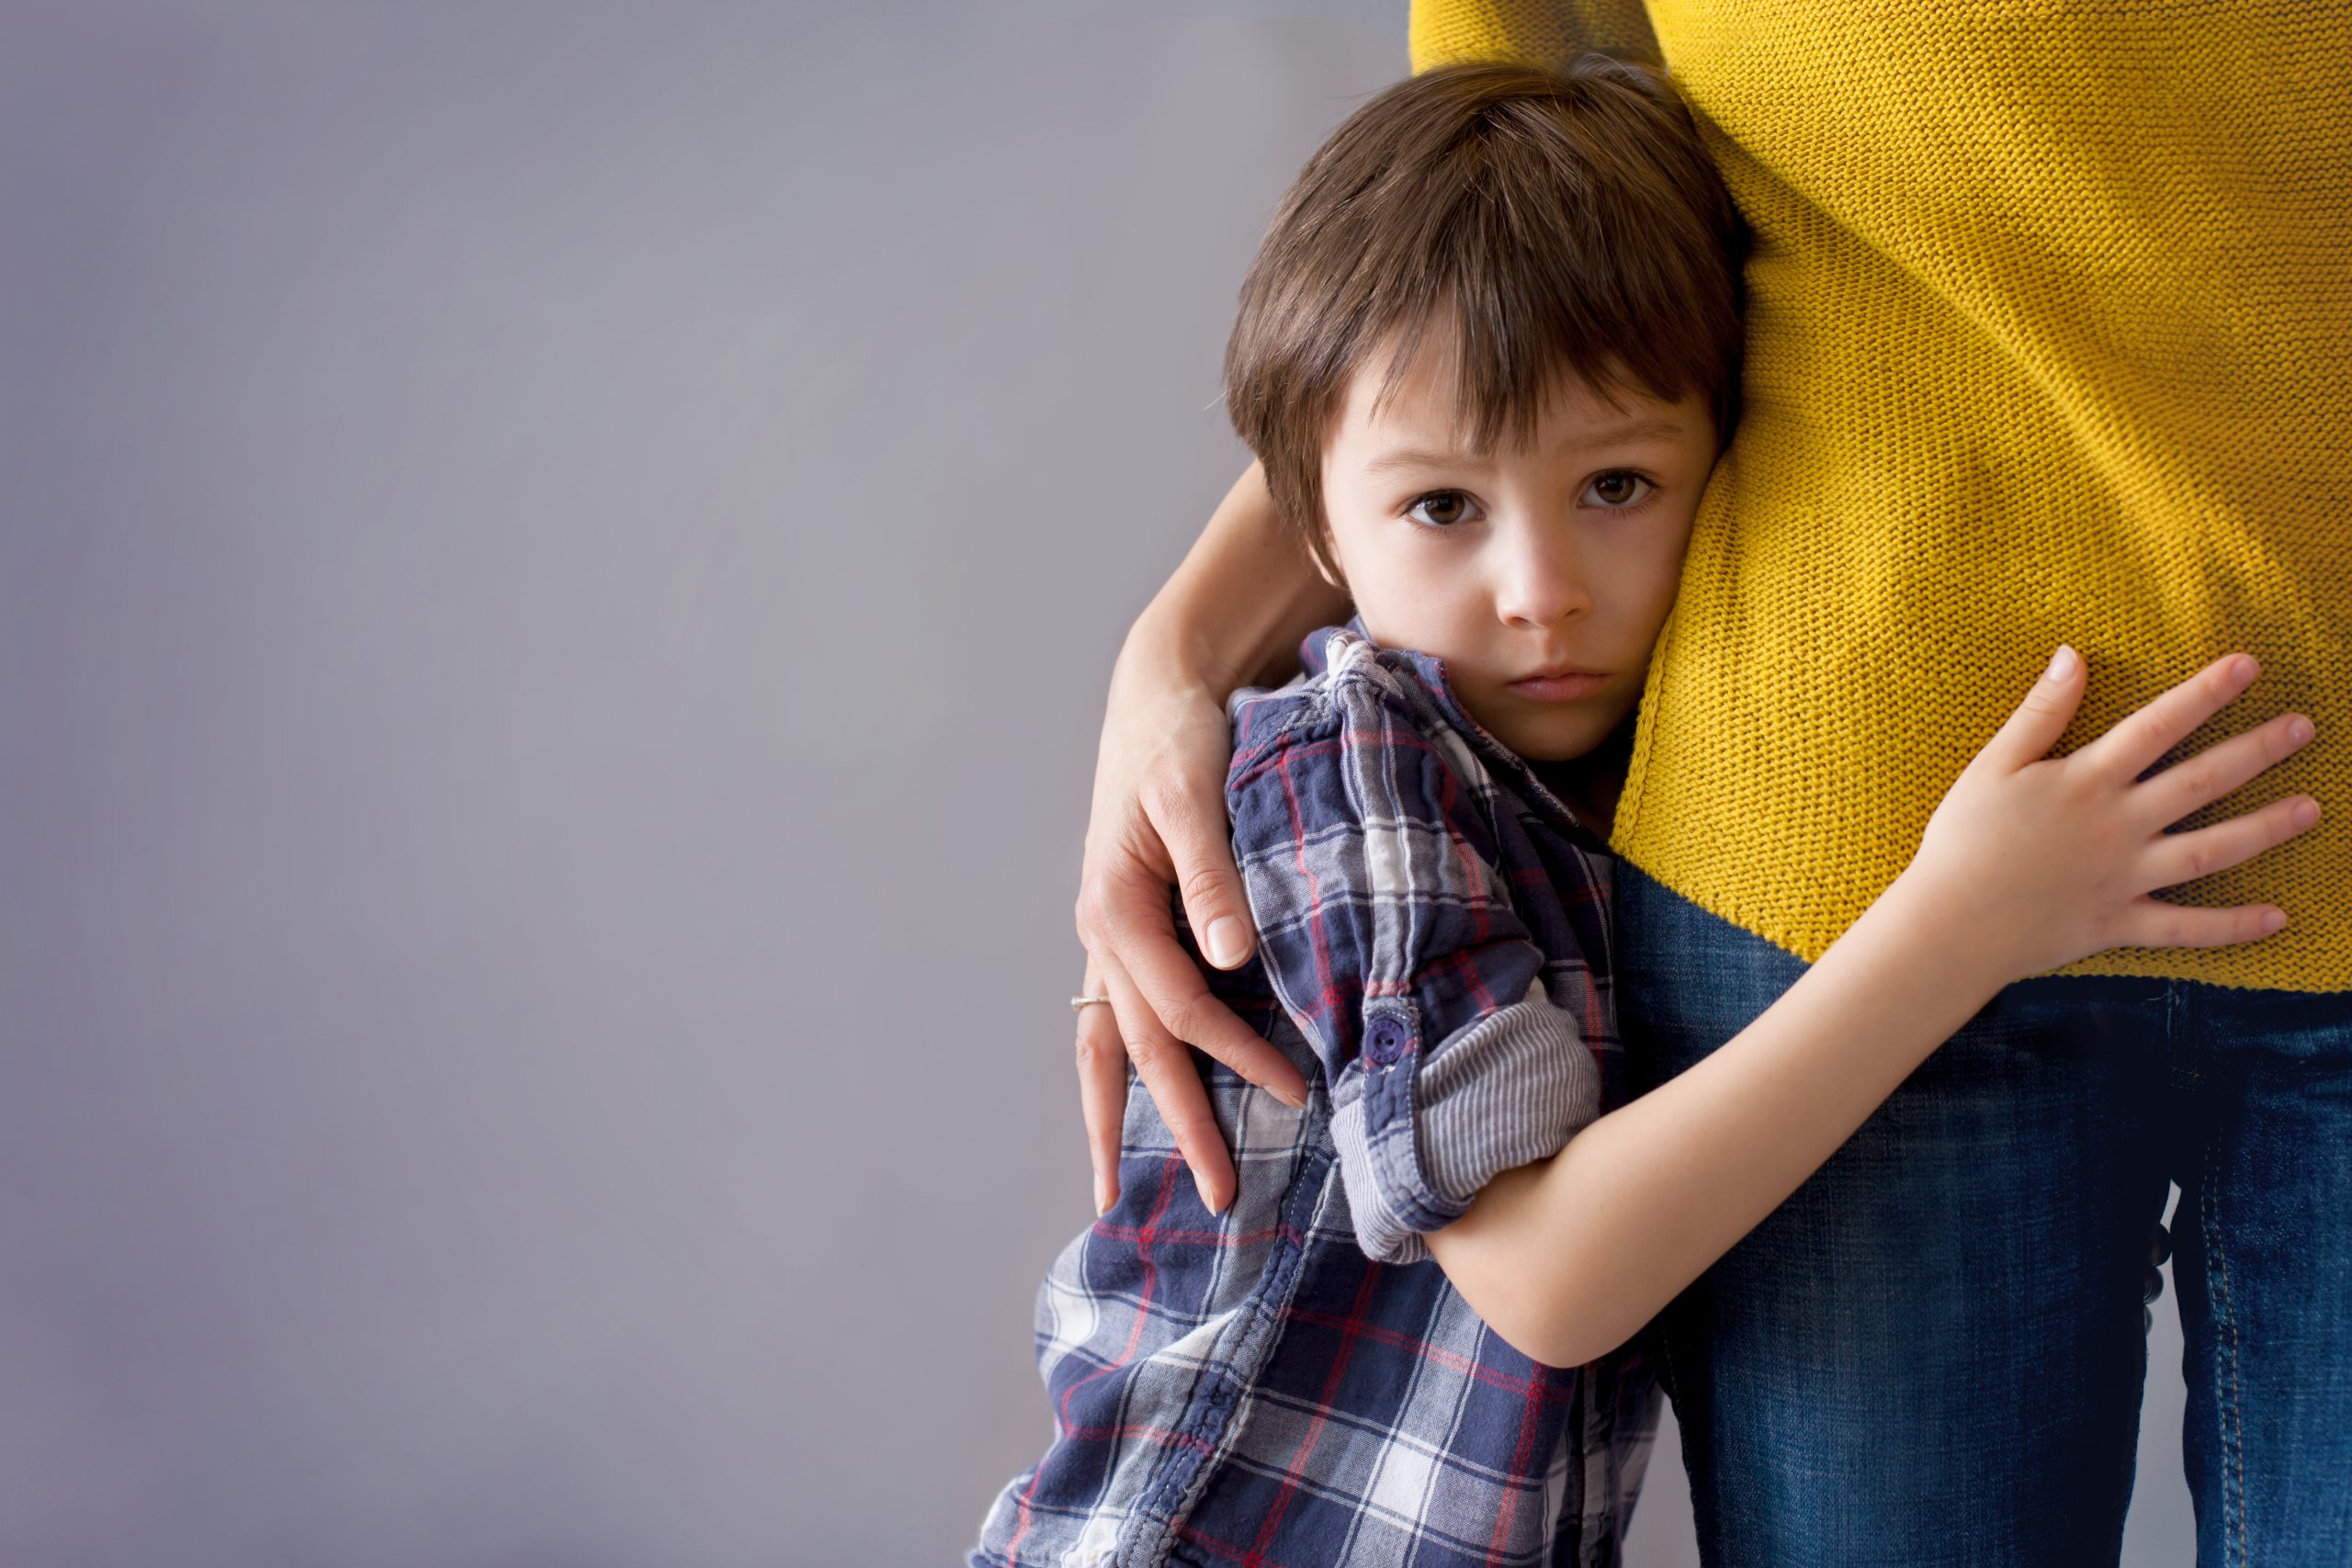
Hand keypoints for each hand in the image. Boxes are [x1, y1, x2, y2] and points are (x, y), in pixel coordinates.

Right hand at [1072, 641, 1309, 1215]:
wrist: (1155, 694)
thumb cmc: (1179, 738)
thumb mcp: (1194, 794)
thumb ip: (1212, 874)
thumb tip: (1230, 958)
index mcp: (1116, 907)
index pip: (1179, 1008)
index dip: (1235, 1056)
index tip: (1297, 1093)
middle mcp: (1104, 935)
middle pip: (1136, 1050)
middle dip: (1175, 1127)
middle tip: (1216, 1200)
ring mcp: (1109, 939)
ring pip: (1107, 1047)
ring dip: (1120, 1119)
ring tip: (1119, 1193)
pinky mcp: (1126, 932)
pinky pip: (1116, 1019)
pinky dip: (1122, 1072)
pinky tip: (1133, 1112)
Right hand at [1901, 646, 2319, 982]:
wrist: (1949, 924)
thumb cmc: (1961, 840)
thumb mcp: (1992, 766)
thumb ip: (2039, 713)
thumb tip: (2070, 654)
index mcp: (2086, 782)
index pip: (2157, 726)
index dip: (2204, 693)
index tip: (2247, 665)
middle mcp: (2118, 826)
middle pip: (2201, 781)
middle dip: (2256, 751)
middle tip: (2303, 728)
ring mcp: (2125, 877)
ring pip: (2211, 851)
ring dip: (2265, 829)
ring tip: (2312, 808)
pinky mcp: (2120, 922)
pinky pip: (2186, 927)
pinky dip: (2232, 926)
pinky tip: (2277, 917)